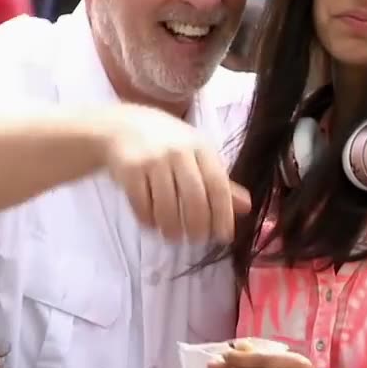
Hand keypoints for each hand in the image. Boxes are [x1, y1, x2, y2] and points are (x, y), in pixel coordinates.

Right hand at [103, 104, 251, 243]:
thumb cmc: (165, 143)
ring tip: (174, 237)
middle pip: (194, 198)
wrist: (120, 127)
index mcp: (200, 147)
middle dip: (198, 226)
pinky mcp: (129, 170)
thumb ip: (219, 180)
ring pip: (167, 205)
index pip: (218, 185)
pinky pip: (142, 205)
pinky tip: (152, 225)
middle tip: (197, 240)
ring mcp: (152, 160)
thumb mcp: (195, 153)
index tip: (224, 237)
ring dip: (172, 228)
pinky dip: (148, 221)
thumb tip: (246, 206)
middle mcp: (178, 152)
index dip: (223, 214)